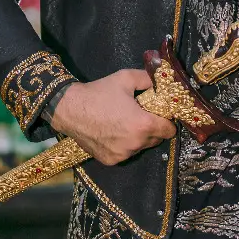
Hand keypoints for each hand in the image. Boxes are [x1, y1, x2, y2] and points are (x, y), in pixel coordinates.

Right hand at [48, 68, 176, 165]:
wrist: (69, 108)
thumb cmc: (99, 92)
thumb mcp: (126, 78)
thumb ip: (149, 79)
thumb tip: (162, 79)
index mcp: (143, 124)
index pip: (169, 131)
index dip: (168, 121)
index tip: (161, 115)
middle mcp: (135, 143)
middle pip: (156, 139)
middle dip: (153, 129)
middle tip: (141, 116)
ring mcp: (122, 154)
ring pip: (141, 147)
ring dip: (139, 138)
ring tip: (125, 123)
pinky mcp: (110, 160)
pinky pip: (125, 154)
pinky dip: (124, 146)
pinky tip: (113, 133)